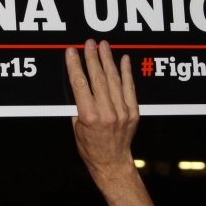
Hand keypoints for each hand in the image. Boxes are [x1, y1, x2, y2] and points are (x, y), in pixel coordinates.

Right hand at [65, 39, 138, 176]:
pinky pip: (130, 88)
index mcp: (89, 116)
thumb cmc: (90, 147)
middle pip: (98, 78)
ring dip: (108, 60)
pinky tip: (124, 59)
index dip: (75, 65)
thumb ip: (77, 105)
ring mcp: (122, 112)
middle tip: (89, 43)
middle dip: (92, 57)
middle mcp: (107, 112)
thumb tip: (78, 83)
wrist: (112, 162)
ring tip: (104, 46)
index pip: (80, 84)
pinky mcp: (133, 112)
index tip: (72, 51)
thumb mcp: (76, 127)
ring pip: (114, 79)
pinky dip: (127, 72)